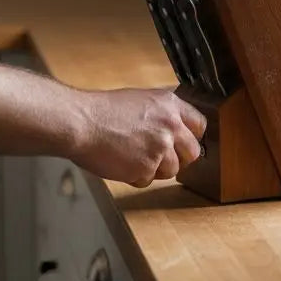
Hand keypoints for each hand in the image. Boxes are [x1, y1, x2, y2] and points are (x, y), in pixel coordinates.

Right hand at [68, 88, 206, 187]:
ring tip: (131, 158)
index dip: (190, 137)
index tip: (182, 144)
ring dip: (155, 170)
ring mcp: (160, 147)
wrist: (81, 123)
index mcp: (170, 104)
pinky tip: (120, 164)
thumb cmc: (102, 111)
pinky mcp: (147, 167)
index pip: (199, 125)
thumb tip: (173, 130)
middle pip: (192, 152)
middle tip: (160, 159)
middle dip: (179, 159)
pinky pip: (148, 180)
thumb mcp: (140, 100)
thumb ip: (161, 114)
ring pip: (172, 170)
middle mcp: (170, 125)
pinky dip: (135, 177)